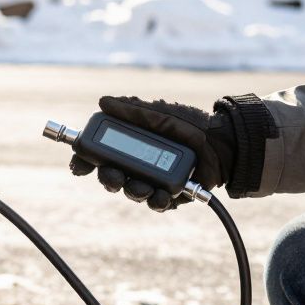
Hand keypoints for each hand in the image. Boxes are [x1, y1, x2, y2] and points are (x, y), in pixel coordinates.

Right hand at [68, 96, 236, 211]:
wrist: (226, 143)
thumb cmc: (193, 125)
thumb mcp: (161, 114)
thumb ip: (133, 111)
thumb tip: (103, 101)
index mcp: (132, 142)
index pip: (100, 152)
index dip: (86, 159)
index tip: (79, 165)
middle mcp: (139, 161)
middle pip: (111, 176)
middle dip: (108, 179)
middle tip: (113, 177)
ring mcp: (154, 179)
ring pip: (132, 191)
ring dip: (133, 190)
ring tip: (144, 187)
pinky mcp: (171, 194)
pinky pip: (157, 203)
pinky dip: (157, 201)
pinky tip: (162, 197)